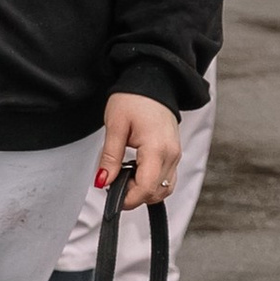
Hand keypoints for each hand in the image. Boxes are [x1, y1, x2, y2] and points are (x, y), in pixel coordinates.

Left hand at [94, 91, 182, 205]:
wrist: (153, 80)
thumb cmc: (134, 98)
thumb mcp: (115, 126)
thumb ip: (109, 157)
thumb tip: (103, 182)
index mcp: (157, 149)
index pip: (146, 189)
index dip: (128, 199)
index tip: (111, 199)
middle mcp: (172, 155)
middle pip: (156, 193)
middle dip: (134, 196)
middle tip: (113, 184)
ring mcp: (176, 155)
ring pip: (164, 189)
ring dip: (144, 191)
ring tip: (124, 177)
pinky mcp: (175, 153)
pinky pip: (167, 179)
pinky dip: (152, 183)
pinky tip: (136, 173)